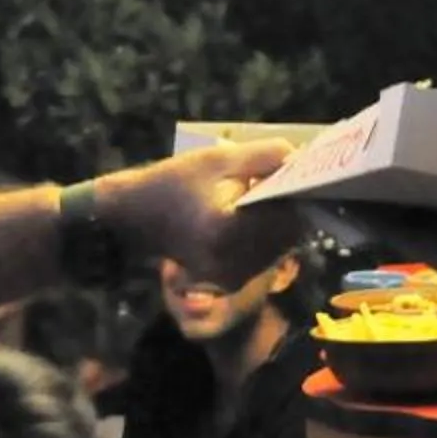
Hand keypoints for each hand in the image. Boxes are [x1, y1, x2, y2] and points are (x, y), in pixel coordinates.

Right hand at [90, 139, 295, 285]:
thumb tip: (302, 156)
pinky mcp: (234, 282)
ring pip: (284, 244)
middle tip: (288, 177)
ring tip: (271, 192)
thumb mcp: (217, 159)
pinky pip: (269, 254)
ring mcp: (234, 277)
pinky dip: (271, 234)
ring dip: (285, 219)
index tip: (302, 167)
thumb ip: (264, 155)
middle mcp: (234, 261)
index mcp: (227, 230)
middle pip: (292, 229)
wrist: (134, 220)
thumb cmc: (172, 184)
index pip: (288, 209)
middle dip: (295, 202)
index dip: (300, 186)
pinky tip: (258, 213)